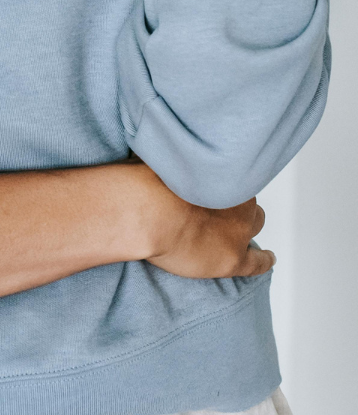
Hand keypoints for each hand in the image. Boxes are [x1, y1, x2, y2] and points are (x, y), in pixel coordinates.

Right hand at [135, 162, 274, 278]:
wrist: (146, 213)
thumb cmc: (150, 182)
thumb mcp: (164, 157)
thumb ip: (176, 157)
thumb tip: (172, 153)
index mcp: (224, 173)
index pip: (232, 175)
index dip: (220, 181)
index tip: (209, 183)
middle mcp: (238, 201)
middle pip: (246, 199)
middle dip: (234, 203)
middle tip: (215, 205)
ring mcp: (238, 231)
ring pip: (254, 224)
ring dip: (246, 225)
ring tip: (237, 228)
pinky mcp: (233, 259)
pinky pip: (258, 262)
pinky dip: (264, 259)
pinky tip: (267, 258)